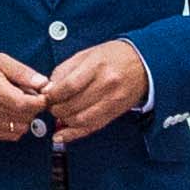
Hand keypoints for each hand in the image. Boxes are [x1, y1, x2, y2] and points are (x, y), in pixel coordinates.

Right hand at [0, 47, 51, 140]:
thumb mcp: (1, 60)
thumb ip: (23, 73)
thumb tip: (44, 83)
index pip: (25, 105)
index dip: (40, 101)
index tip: (43, 94)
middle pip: (25, 118)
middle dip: (34, 108)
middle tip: (31, 95)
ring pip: (19, 129)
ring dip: (25, 118)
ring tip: (19, 104)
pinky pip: (9, 135)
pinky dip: (15, 126)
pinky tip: (11, 113)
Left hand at [36, 39, 154, 142]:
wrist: (143, 63)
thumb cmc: (114, 56)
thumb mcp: (87, 54)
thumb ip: (65, 70)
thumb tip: (48, 88)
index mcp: (97, 66)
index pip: (69, 86)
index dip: (53, 95)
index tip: (46, 96)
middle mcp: (106, 84)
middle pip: (73, 105)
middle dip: (55, 109)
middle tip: (50, 105)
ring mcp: (112, 100)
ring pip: (81, 119)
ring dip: (64, 121)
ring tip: (59, 114)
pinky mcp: (115, 113)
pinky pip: (92, 127)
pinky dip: (74, 134)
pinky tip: (62, 135)